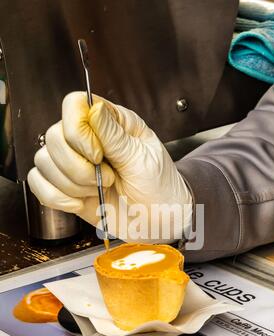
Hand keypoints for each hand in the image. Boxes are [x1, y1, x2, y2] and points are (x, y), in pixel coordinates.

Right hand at [27, 92, 191, 242]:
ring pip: (44, 162)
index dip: (78, 131)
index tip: (98, 155)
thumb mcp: (143, 159)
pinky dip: (57, 197)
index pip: (73, 105)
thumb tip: (94, 109)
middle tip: (106, 178)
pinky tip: (79, 202)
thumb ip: (115, 136)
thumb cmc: (159, 186)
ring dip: (71, 184)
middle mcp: (87, 140)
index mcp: (111, 123)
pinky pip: (39, 185)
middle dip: (77, 166)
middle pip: (53, 136)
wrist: (159, 218)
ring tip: (98, 190)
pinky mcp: (65, 187)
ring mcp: (73, 164)